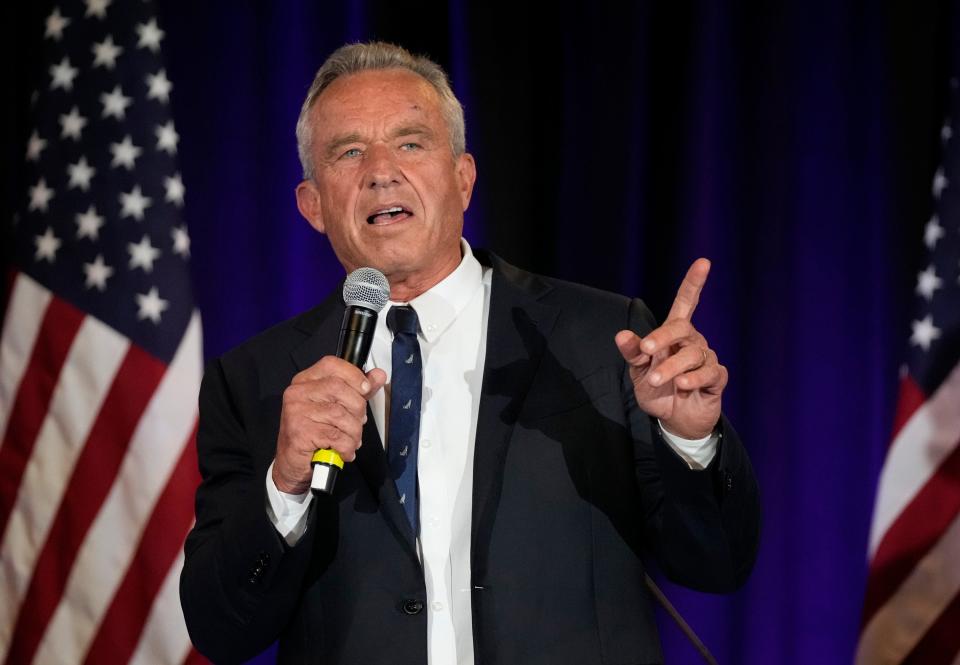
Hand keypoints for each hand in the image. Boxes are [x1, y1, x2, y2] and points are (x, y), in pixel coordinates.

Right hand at [273, 356, 385, 493]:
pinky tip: (343, 450)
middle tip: (357, 423)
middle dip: (357, 409)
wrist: (292, 463)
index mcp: (306, 381)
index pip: (332, 365)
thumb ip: (358, 390)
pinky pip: (336, 436)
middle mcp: (298, 393)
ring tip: (350, 440)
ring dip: (354, 432)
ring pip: (340, 414)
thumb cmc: (314, 433)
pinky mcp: (299, 432)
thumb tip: (378, 375)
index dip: (354, 375)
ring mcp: (296, 412)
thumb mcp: (337, 407)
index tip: (365, 389)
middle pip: (339, 389)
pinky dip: (347, 446)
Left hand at [615, 258, 726, 439]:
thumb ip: (632, 353)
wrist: (674, 421)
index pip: (686, 302)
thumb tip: (621, 335)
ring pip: (692, 354)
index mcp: (674, 334)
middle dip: (663, 338)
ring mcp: (706, 358)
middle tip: (647, 352)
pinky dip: (693, 379)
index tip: (704, 262)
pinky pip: (708, 373)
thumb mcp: (638, 371)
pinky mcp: (716, 378)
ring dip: (671, 367)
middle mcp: (693, 341)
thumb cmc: (656, 389)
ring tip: (657, 380)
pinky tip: (682, 386)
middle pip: (682, 328)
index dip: (694, 283)